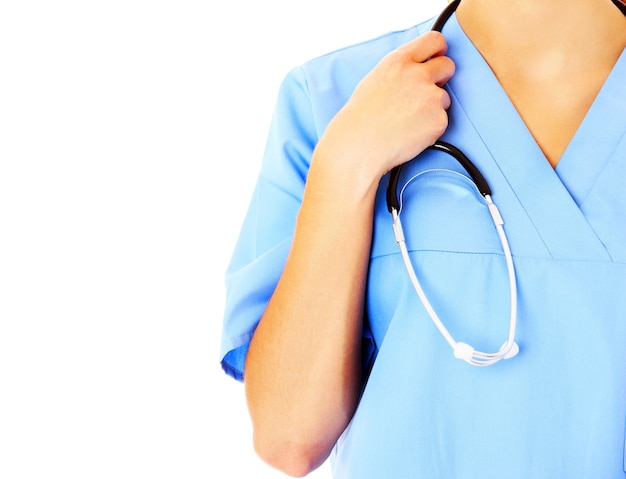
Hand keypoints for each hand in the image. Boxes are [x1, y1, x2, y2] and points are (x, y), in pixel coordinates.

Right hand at [315, 31, 454, 179]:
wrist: (358, 147)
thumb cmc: (360, 118)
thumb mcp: (375, 80)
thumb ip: (401, 71)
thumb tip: (420, 71)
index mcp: (399, 61)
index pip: (433, 40)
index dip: (439, 50)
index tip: (438, 57)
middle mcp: (418, 75)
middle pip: (447, 65)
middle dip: (442, 77)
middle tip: (426, 93)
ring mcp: (431, 97)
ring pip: (444, 97)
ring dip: (432, 107)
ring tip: (406, 121)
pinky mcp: (438, 120)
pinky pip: (441, 121)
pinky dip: (430, 128)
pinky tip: (409, 134)